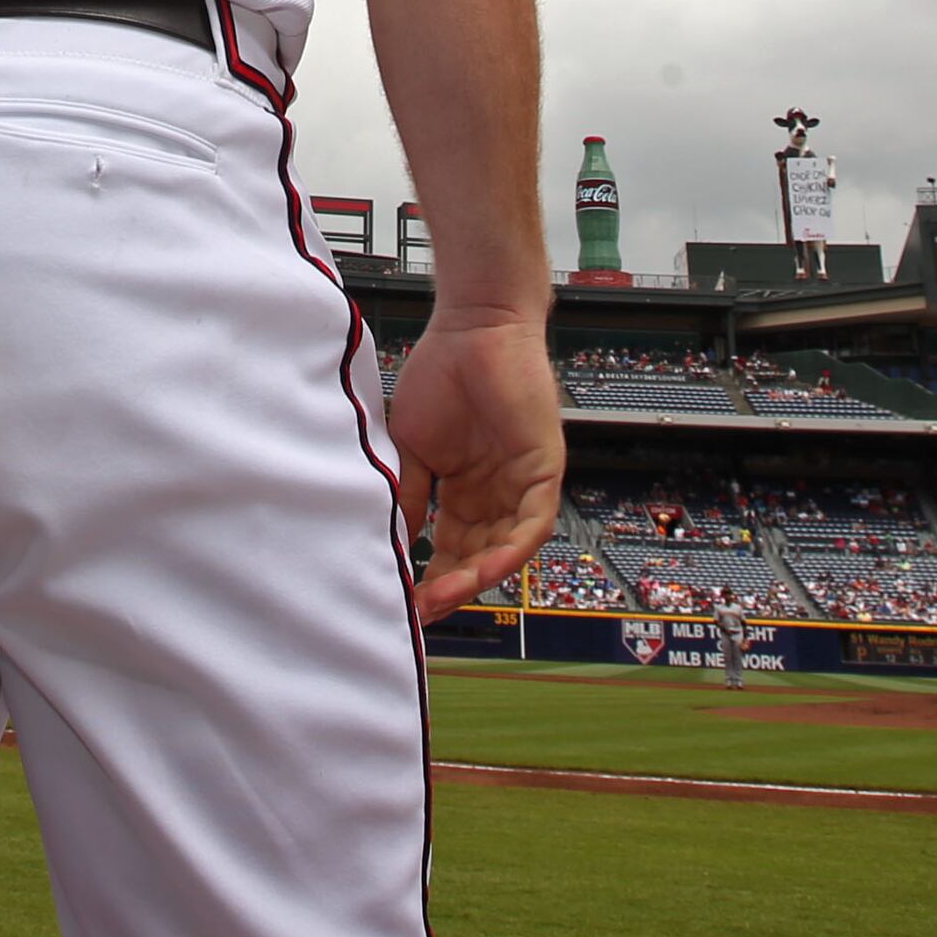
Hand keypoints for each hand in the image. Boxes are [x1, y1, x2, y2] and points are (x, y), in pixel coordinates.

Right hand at [384, 313, 560, 622]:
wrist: (473, 327)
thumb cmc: (443, 373)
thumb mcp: (413, 447)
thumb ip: (408, 495)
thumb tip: (393, 543)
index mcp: (465, 488)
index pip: (451, 545)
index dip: (429, 574)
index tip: (404, 598)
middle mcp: (496, 493)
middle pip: (478, 555)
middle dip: (451, 585)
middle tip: (421, 609)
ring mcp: (521, 483)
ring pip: (506, 548)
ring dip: (477, 577)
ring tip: (443, 596)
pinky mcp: (544, 470)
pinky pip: (533, 524)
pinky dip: (510, 551)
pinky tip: (484, 568)